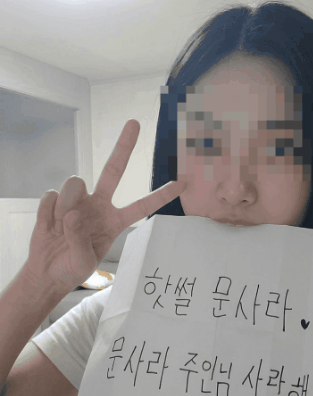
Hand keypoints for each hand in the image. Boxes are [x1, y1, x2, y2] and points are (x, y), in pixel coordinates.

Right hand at [25, 119, 186, 293]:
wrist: (45, 273)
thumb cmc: (71, 269)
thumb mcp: (84, 263)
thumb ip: (81, 241)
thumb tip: (71, 214)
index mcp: (114, 221)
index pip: (142, 205)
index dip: (162, 195)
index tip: (183, 182)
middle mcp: (98, 205)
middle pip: (113, 169)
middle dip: (124, 146)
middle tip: (135, 122)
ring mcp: (76, 201)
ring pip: (75, 182)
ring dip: (67, 202)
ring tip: (61, 226)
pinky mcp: (54, 201)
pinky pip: (52, 196)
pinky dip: (47, 212)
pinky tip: (48, 226)